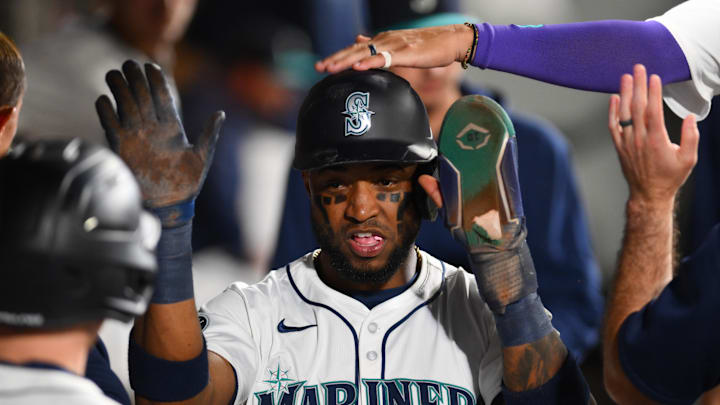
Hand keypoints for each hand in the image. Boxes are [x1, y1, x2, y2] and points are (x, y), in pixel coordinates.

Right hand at [96, 60, 224, 207]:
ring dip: (119, 90)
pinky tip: (103, 100)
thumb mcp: (202, 157)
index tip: (151, 65)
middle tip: (128, 64)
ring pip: (126, 107)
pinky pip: (111, 126)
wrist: (170, 204)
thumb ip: (209, 134)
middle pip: (142, 97)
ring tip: (113, 74)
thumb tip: (220, 113)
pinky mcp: (122, 148)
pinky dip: (106, 113)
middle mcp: (153, 128)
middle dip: (135, 79)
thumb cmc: (188, 183)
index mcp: (172, 127)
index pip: (163, 98)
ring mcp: (137, 136)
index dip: (157, 81)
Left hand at [315, 24, 473, 73]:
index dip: (338, 57)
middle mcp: (385, 40)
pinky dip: (370, 61)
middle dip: (335, 59)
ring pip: (365, 53)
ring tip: (330, 68)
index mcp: (383, 41)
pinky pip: (385, 58)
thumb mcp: (399, 45)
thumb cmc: (429, 46)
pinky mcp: (407, 52)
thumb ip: (378, 45)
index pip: (355, 49)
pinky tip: (359, 66)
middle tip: (318, 68)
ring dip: (346, 60)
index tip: (322, 66)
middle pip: (355, 50)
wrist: (452, 40)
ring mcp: (395, 45)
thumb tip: (359, 40)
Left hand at [608, 64, 698, 206]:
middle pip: (637, 107)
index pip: (653, 111)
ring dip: (625, 93)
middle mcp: (639, 140)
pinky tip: (614, 98)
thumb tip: (689, 117)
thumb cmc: (670, 177)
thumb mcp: (689, 159)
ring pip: (624, 114)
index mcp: (657, 141)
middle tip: (638, 67)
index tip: (654, 77)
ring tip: (625, 77)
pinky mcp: (619, 147)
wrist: (648, 195)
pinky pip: (613, 126)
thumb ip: (691, 137)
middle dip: (638, 85)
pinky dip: (612, 111)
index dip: (653, 93)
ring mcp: (627, 143)